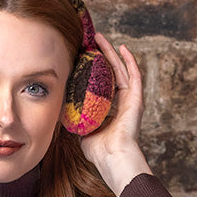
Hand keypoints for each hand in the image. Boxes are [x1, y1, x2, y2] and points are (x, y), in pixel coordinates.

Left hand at [79, 34, 152, 194]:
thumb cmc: (99, 151)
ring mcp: (130, 100)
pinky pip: (135, 75)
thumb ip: (75, 119)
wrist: (113, 158)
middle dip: (100, 55)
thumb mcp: (82, 131)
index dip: (92, 69)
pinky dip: (129, 61)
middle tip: (89, 41)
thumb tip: (59, 109)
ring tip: (100, 39)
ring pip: (120, 69)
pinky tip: (122, 48)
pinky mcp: (137, 99)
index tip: (81, 57)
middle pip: (110, 72)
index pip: (100, 84)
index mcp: (109, 110)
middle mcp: (121, 102)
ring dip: (111, 53)